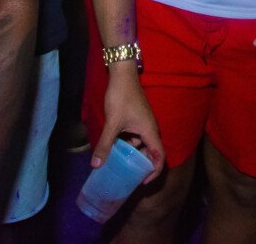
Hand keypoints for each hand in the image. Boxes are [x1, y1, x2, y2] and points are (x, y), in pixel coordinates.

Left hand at [93, 68, 164, 182]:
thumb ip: (105, 144)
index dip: (154, 171)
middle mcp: (150, 129)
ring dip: (133, 154)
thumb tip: (96, 166)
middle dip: (142, 165)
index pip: (159, 156)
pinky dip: (128, 144)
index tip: (142, 181)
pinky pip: (135, 137)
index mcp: (150, 131)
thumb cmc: (121, 98)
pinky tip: (115, 147)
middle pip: (152, 152)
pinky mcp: (137, 119)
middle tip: (129, 176)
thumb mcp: (112, 123)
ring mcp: (144, 123)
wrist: (122, 75)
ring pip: (142, 144)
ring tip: (120, 164)